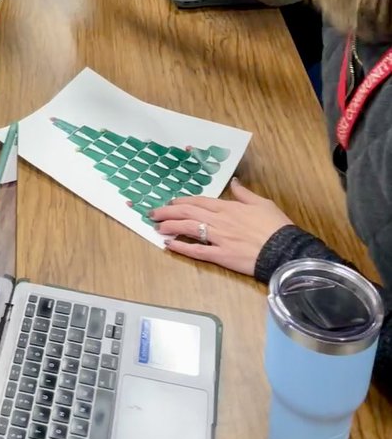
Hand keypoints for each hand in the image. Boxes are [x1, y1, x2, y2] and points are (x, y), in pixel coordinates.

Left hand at [150, 179, 293, 275]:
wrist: (286, 250)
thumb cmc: (276, 227)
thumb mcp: (262, 203)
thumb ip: (244, 193)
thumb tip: (234, 182)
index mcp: (229, 207)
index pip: (199, 201)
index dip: (182, 201)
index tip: (170, 202)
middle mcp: (220, 220)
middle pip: (188, 212)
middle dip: (168, 212)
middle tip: (153, 213)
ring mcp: (219, 238)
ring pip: (188, 228)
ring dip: (170, 226)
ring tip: (157, 227)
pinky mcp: (221, 256)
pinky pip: (197, 251)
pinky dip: (181, 247)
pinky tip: (169, 246)